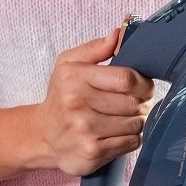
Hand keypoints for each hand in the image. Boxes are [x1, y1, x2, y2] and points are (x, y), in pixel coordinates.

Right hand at [32, 25, 155, 175]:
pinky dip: (131, 138)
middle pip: (134, 103)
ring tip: (124, 118)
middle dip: (142, 102)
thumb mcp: (69, 64)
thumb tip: (121, 32)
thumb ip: (97, 48)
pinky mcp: (93, 152)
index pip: (127, 79)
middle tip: (135, 103)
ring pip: (136, 124)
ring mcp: (85, 131)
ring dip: (136, 121)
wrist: (42, 135)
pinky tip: (117, 133)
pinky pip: (131, 143)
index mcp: (75, 77)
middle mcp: (78, 105)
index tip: (143, 85)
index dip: (143, 82)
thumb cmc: (62, 95)